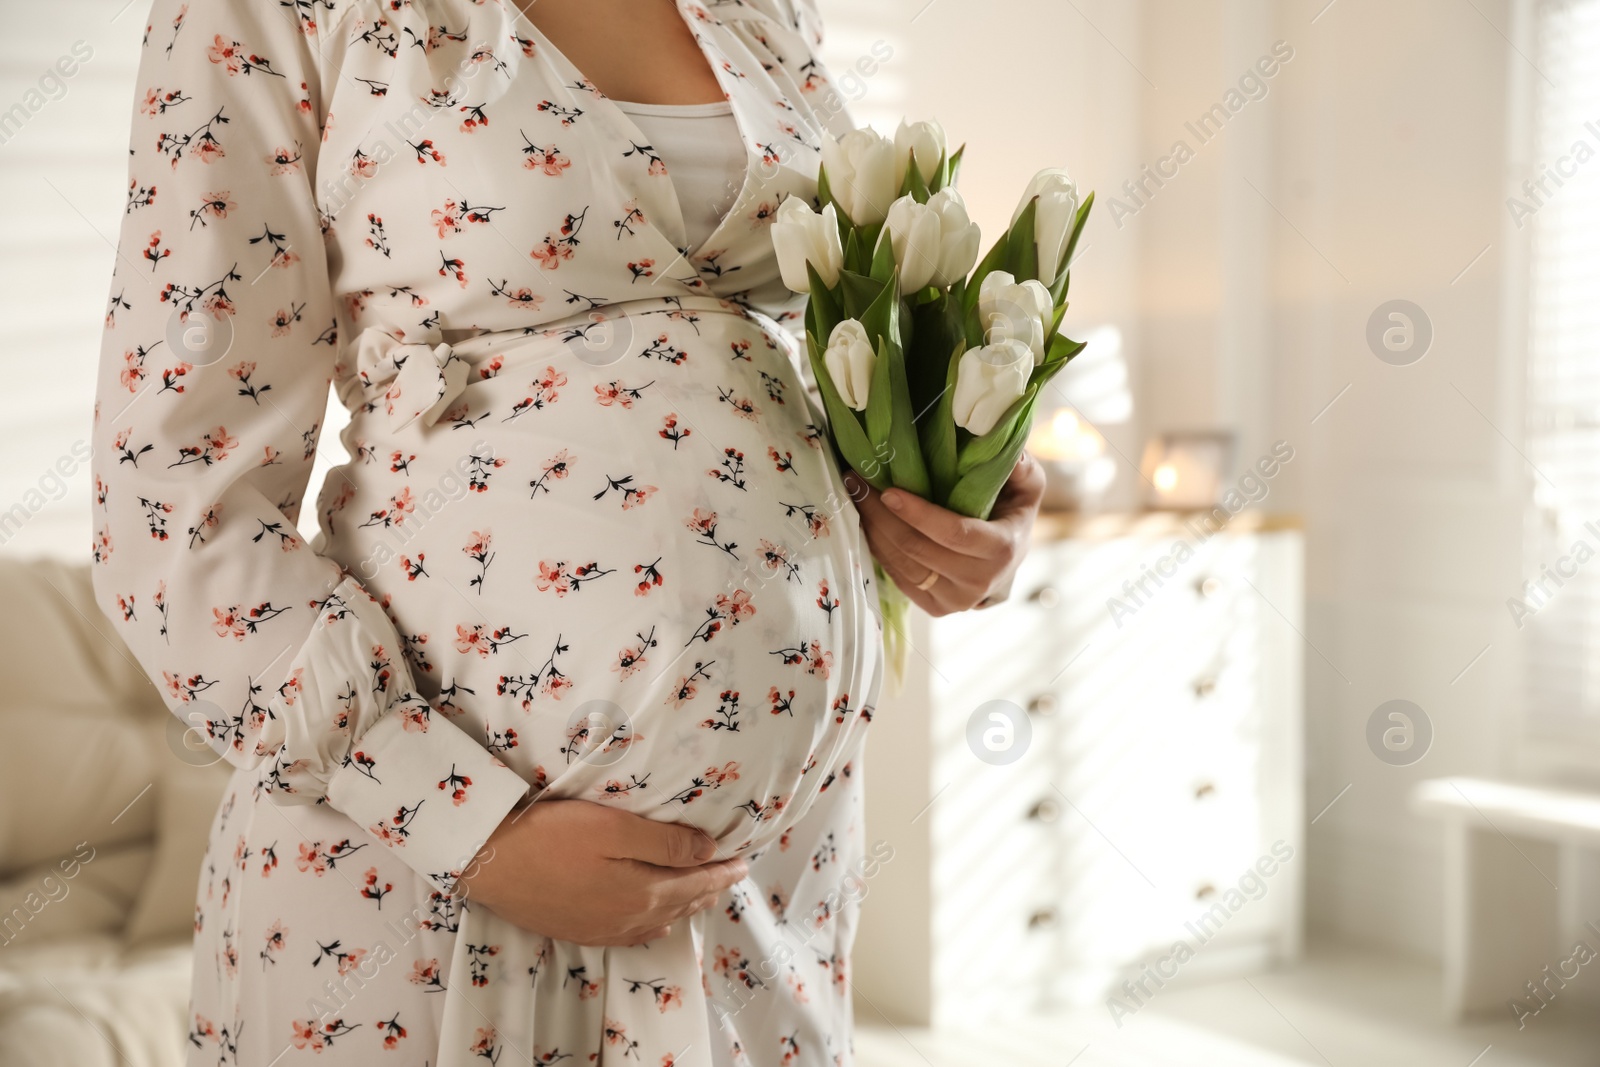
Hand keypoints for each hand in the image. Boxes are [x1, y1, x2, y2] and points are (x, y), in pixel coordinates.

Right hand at [456, 798, 746, 945]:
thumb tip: (710, 851)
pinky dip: (655, 921)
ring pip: (660, 918)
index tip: (745, 861)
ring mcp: (602, 929)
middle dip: (711, 887)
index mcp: (643, 891)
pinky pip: (632, 932)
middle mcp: (628, 918)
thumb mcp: (614, 828)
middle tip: (732, 874)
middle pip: (683, 902)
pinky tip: (655, 918)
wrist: (489, 863)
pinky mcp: (579, 930)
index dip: (724, 870)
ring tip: (702, 892)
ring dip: (686, 904)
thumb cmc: (550, 835)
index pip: (698, 880)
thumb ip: (665, 841)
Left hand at [847, 452, 1045, 616]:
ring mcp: (955, 600)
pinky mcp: (935, 608)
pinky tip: (866, 522)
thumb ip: (1018, 465)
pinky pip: (897, 577)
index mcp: (1001, 549)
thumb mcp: (1027, 485)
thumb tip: (998, 447)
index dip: (918, 514)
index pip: (953, 533)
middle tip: (856, 480)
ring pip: (901, 564)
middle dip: (881, 513)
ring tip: (854, 495)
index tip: (888, 490)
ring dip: (872, 528)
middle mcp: (978, 581)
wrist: (1009, 561)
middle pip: (917, 548)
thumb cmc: (1012, 514)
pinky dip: (877, 547)